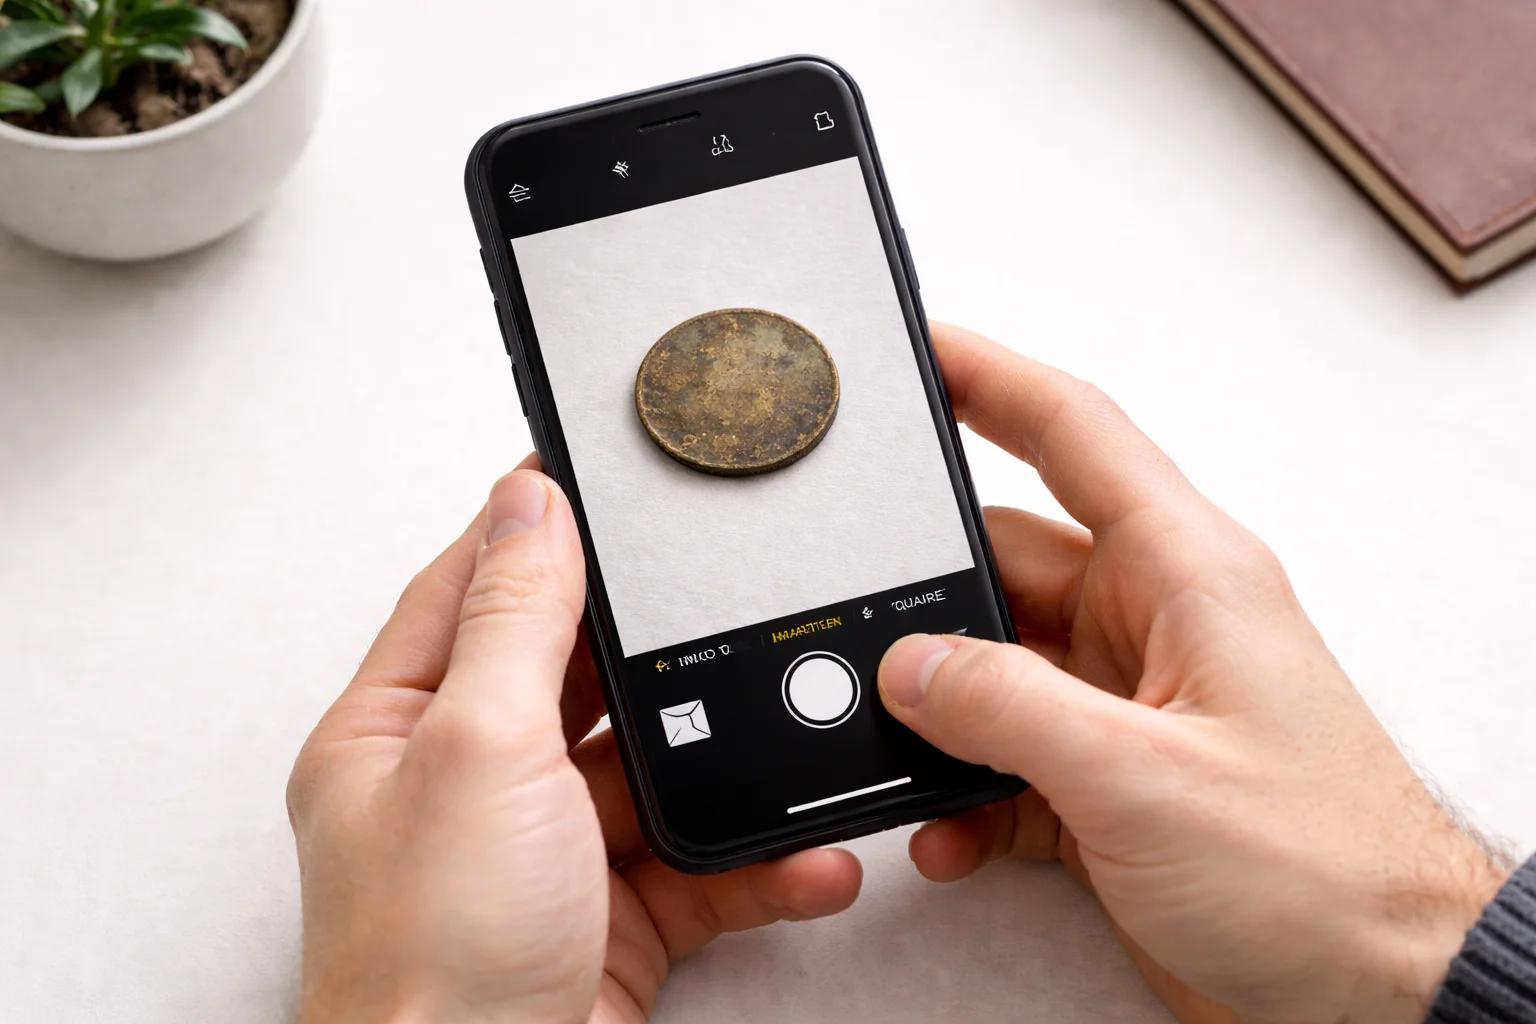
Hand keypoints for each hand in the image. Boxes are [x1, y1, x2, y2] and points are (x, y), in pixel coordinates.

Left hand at [288, 460, 860, 1023]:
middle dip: (653, 656)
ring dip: (721, 771)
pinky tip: (799, 862)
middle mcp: (463, 791)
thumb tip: (527, 502)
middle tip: (717, 604)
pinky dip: (755, 869)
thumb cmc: (434, 964)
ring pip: (648, 777)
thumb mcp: (478, 749)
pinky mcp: (604, 923)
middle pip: (571, 681)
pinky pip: (694, 871)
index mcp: (397, 735)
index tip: (590, 477)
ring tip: (785, 743)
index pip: (466, 594)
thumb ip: (515, 619)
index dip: (529, 531)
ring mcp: (537, 859)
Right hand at [878, 324, 1509, 1023]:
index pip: (1074, 434)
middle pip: (1006, 561)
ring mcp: (1128, 703)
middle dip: (928, 597)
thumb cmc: (1325, 872)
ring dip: (943, 712)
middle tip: (859, 623)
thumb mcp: (1145, 776)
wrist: (1378, 992)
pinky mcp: (1109, 778)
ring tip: (906, 748)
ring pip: (995, 667)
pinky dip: (965, 789)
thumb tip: (910, 666)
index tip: (918, 347)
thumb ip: (1010, 707)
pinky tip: (948, 828)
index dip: (990, 377)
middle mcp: (1154, 623)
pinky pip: (1008, 755)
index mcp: (1186, 574)